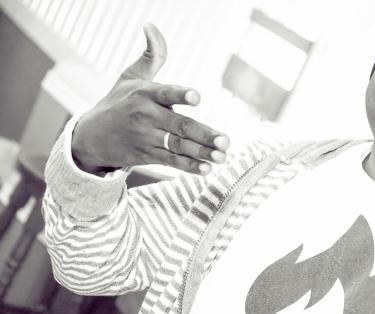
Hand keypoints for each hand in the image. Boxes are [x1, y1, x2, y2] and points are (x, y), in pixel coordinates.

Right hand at [72, 23, 229, 175]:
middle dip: (204, 134)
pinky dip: (189, 166)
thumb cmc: (118, 102)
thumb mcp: (131, 77)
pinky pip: (171, 162)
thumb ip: (151, 55)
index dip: (181, 95)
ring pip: (178, 146)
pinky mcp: (146, 155)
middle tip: (225, 141)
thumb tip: (151, 26)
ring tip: (222, 157)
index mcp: (144, 93)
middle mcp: (145, 116)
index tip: (197, 97)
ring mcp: (146, 137)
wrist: (90, 136)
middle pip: (179, 125)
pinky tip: (206, 169)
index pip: (165, 93)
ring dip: (201, 153)